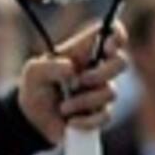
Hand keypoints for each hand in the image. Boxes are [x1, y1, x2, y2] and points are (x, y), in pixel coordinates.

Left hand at [18, 21, 127, 143]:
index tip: (108, 46)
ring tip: (63, 107)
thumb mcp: (33, 73)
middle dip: (102, 73)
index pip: (111, 32)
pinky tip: (70, 121)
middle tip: (79, 81)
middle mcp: (97, 69)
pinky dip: (85, 121)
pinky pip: (105, 116)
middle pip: (122, 62)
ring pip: (111, 93)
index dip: (116, 35)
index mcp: (84, 51)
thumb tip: (71, 69)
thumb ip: (50, 66)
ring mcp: (101, 91)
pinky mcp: (100, 114)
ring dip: (84, 101)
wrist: (33, 120)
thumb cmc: (35, 88)